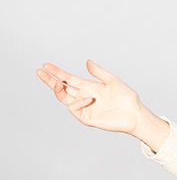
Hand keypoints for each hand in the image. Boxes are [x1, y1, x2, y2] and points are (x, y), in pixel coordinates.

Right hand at [36, 59, 167, 148]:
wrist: (135, 113)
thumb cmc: (126, 97)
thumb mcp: (112, 80)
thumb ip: (98, 72)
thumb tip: (87, 62)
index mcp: (89, 87)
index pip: (68, 78)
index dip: (57, 72)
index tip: (46, 65)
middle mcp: (84, 96)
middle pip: (61, 88)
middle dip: (50, 80)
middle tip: (39, 72)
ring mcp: (85, 108)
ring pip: (65, 99)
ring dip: (58, 90)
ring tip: (57, 82)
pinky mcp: (88, 118)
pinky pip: (76, 109)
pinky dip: (78, 102)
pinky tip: (88, 98)